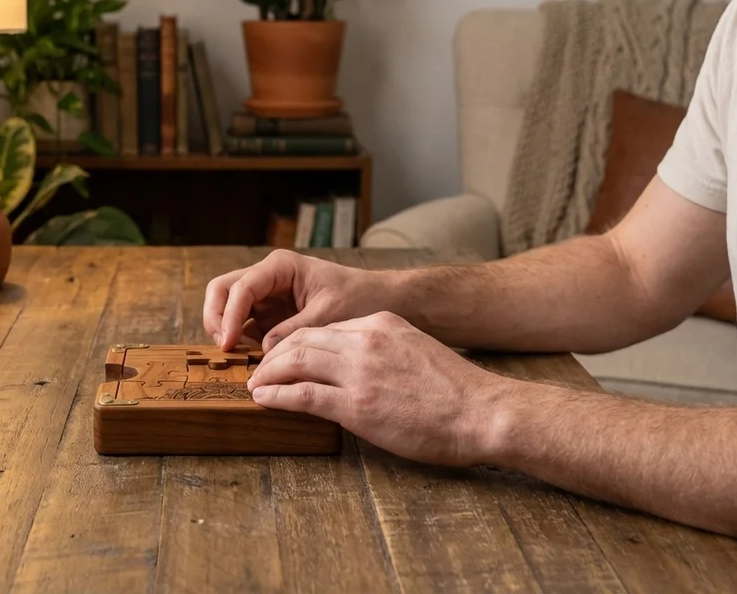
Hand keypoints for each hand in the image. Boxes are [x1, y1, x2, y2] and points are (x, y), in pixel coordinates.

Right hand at [204, 250, 402, 351]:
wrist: (381, 301)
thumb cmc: (359, 297)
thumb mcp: (329, 314)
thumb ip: (295, 330)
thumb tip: (265, 353)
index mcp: (280, 267)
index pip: (242, 287)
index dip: (229, 315)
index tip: (228, 344)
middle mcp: (267, 278)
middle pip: (223, 291)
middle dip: (216, 318)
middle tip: (223, 348)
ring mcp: (266, 298)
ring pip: (228, 308)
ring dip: (226, 332)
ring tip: (237, 359)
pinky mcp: (271, 317)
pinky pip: (245, 327)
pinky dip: (241, 343)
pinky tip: (250, 362)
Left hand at [246, 311, 511, 466]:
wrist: (483, 412)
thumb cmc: (457, 391)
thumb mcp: (416, 350)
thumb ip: (384, 350)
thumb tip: (358, 366)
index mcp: (380, 324)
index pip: (323, 328)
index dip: (295, 341)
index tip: (282, 355)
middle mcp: (365, 340)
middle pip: (301, 339)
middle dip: (273, 354)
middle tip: (258, 368)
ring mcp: (359, 372)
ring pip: (295, 362)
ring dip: (267, 373)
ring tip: (253, 384)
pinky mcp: (356, 405)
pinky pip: (302, 395)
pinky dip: (275, 395)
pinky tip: (262, 399)